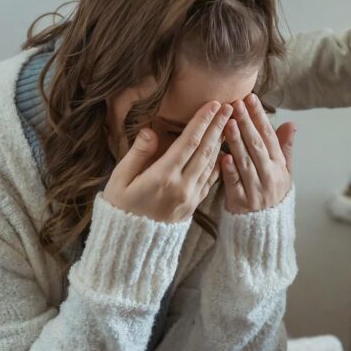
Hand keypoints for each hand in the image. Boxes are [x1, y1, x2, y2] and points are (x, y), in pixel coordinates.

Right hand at [103, 101, 231, 222]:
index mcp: (163, 177)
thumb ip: (137, 154)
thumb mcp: (120, 180)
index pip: (188, 143)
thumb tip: (150, 132)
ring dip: (222, 142)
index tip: (213, 104)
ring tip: (229, 123)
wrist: (129, 246)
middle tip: (230, 106)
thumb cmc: (120, 208)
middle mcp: (182, 186)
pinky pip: (211, 180)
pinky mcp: (193, 206)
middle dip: (218, 126)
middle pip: (205, 150)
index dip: (202, 121)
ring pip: (212, 164)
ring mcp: (190, 197)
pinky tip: (224, 151)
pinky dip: (219, 163)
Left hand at [220, 94, 294, 214]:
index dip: (260, 117)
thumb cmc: (272, 193)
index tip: (251, 99)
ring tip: (228, 123)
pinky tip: (223, 156)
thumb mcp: (284, 172)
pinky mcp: (241, 202)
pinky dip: (229, 170)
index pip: (269, 136)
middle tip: (236, 104)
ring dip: (237, 142)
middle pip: (257, 146)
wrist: (265, 227)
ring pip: (246, 162)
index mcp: (278, 166)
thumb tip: (291, 123)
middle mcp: (269, 176)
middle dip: (246, 123)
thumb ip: (285, 148)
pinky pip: (235, 184)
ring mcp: (255, 190)